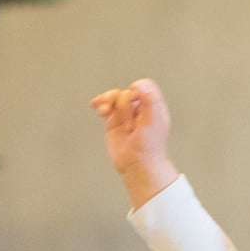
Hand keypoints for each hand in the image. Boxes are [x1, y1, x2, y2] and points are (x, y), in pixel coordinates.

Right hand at [91, 78, 178, 208]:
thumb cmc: (149, 147)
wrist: (137, 166)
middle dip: (122, 102)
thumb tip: (140, 84)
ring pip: (115, 98)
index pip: (144, 87)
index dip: (136, 89)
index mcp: (153, 106)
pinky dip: (101, 104)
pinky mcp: (114, 122)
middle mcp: (140, 109)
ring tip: (104, 110)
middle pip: (126, 92)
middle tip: (123, 118)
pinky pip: (106, 107)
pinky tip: (97, 106)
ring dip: (108, 100)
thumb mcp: (152, 122)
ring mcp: (126, 115)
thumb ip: (149, 102)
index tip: (133, 99)